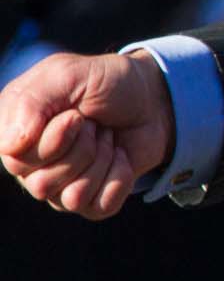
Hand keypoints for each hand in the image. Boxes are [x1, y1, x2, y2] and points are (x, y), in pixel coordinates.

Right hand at [0, 50, 174, 218]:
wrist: (153, 97)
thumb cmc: (106, 82)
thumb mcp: (67, 74)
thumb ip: (31, 101)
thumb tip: (11, 147)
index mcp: (15, 133)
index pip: (15, 160)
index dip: (53, 140)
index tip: (76, 114)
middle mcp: (31, 165)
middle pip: (41, 184)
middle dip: (82, 149)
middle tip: (94, 125)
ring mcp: (60, 185)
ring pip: (72, 198)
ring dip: (101, 162)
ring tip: (107, 138)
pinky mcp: (93, 199)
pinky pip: (99, 207)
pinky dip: (119, 178)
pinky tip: (122, 157)